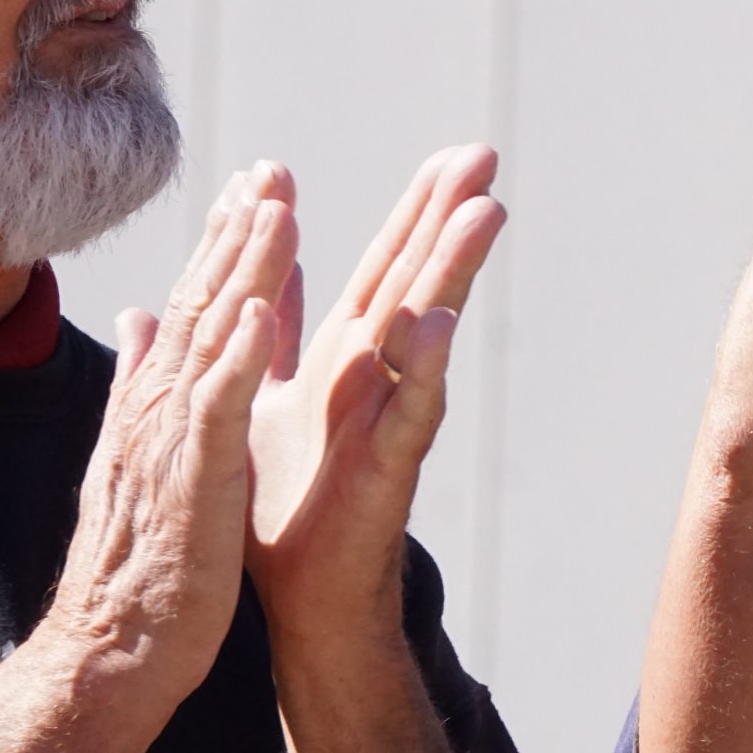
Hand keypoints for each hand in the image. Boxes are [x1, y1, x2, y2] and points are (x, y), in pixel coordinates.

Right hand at [40, 186, 291, 700]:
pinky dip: (237, 355)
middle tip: (273, 169)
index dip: (226, 244)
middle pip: (202, 302)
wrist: (116, 646)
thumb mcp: (146, 454)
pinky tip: (263, 308)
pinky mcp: (193, 478)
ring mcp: (173, 438)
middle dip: (239, 232)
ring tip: (277, 207)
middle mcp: (160, 406)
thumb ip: (145, 382)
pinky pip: (216, 406)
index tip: (260, 185)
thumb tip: (141, 320)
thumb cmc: (142, 559)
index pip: (196, 306)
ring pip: (211, 337)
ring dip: (245, 269)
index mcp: (161, 403)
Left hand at [243, 146, 505, 641]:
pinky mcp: (384, 471)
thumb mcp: (268, 395)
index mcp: (347, 356)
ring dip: (453, 273)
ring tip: (484, 212)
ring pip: (425, 333)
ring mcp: (388, 420)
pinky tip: (436, 325)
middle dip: (448, 216)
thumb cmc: (285, 507)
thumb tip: (280, 262)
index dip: (420, 209)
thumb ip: (279, 330)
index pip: (388, 266)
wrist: (298, 601)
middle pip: (417, 280)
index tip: (455, 152)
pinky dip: (422, 370)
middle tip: (485, 153)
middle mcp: (377, 378)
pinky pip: (407, 413)